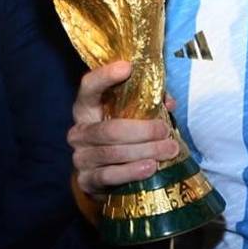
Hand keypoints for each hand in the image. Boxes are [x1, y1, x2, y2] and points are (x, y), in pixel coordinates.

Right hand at [66, 60, 178, 198]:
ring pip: (113, 153)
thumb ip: (149, 105)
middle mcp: (79, 131)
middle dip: (143, 130)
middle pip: (110, 129)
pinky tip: (149, 168)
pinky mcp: (86, 180)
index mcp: (87, 108)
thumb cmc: (122, 138)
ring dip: (145, 151)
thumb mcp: (132, 117)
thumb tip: (168, 102)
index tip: (127, 67)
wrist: (103, 176)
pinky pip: (109, 176)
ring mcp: (80, 157)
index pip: (89, 87)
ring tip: (168, 150)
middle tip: (166, 131)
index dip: (105, 76)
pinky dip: (132, 171)